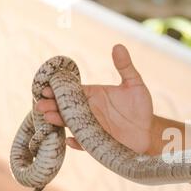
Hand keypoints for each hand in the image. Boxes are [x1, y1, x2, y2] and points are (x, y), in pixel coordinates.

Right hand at [36, 44, 153, 153]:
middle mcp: (89, 111)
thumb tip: (118, 46)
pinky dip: (77, 144)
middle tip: (41, 105)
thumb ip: (125, 67)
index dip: (58, 90)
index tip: (47, 88)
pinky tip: (71, 141)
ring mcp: (92, 127)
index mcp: (93, 96)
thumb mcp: (134, 84)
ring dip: (60, 122)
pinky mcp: (98, 143)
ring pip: (71, 124)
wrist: (149, 130)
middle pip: (66, 108)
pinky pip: (84, 144)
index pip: (71, 91)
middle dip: (52, 106)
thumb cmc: (141, 107)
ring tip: (50, 118)